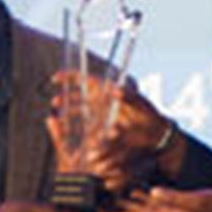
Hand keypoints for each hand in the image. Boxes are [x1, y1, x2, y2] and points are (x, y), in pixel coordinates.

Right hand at [47, 71, 173, 192]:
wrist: (156, 134)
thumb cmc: (149, 115)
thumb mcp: (140, 103)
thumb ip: (129, 96)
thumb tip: (116, 91)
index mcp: (109, 91)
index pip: (87, 79)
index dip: (72, 76)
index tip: (57, 78)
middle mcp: (104, 101)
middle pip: (80, 96)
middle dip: (66, 98)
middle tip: (56, 102)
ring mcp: (103, 115)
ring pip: (81, 111)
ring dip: (69, 113)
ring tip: (59, 118)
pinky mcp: (104, 128)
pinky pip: (87, 126)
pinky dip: (78, 128)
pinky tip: (70, 132)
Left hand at [94, 187, 211, 211]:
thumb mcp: (194, 200)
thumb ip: (172, 197)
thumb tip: (153, 191)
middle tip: (93, 211)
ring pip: (138, 211)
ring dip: (122, 207)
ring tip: (106, 202)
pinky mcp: (173, 206)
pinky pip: (150, 204)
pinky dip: (138, 199)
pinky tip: (133, 192)